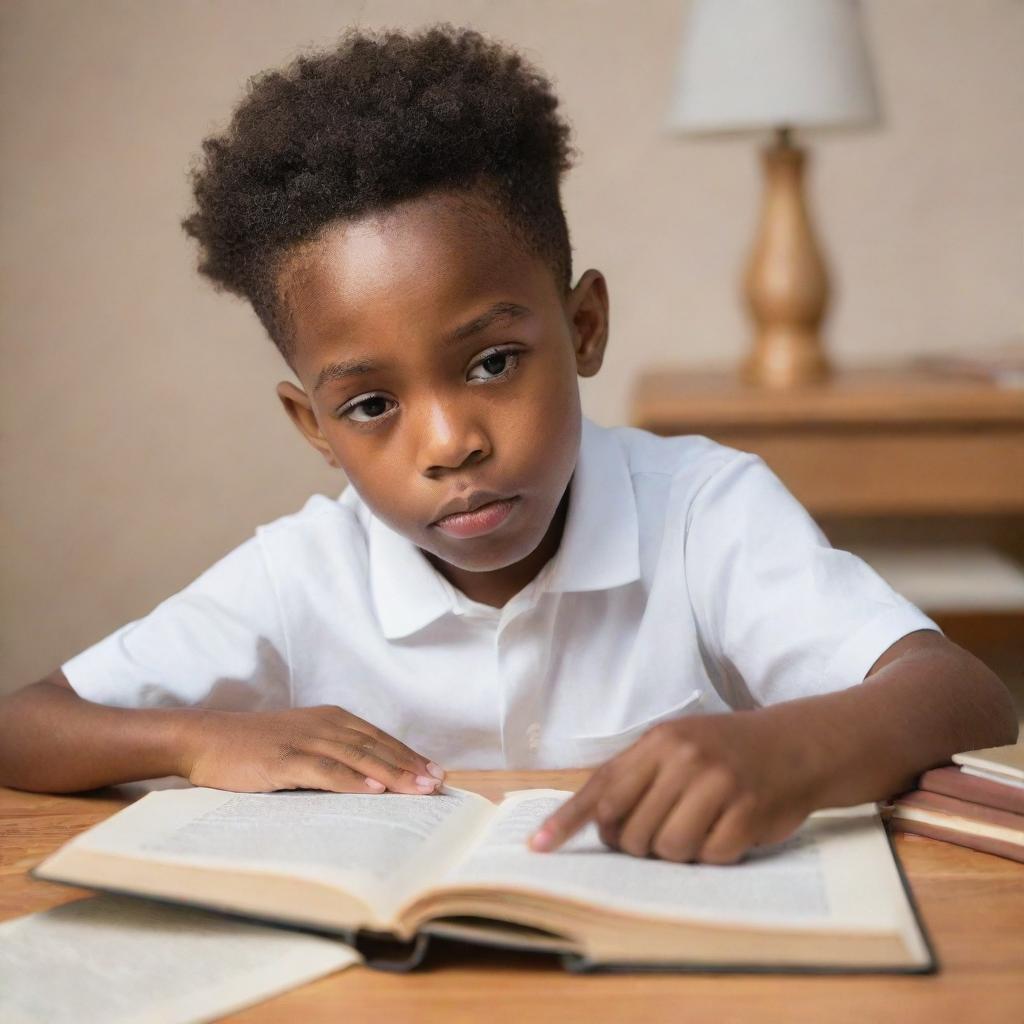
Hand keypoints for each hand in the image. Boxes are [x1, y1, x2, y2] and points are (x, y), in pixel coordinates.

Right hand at [181, 705, 445, 794]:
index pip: (380, 738)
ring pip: (359, 757)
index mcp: (332, 719)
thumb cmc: (254, 748)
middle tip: (439, 784)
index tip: (436, 772)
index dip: (409, 755)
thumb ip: (332, 756)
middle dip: (410, 766)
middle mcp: (324, 725)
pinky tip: (373, 792)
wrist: (206, 739)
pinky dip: (352, 781)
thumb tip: (369, 784)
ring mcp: (305, 740)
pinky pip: (325, 770)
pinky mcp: (284, 759)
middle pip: (377, 747)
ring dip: (392, 774)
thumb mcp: (300, 745)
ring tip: (419, 789)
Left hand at [530, 710, 815, 862]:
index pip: (601, 789)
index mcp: (657, 742)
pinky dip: (715, 854)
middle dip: (638, 844)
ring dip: (678, 852)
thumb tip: (592, 822)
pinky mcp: (747, 813)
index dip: (567, 822)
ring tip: (697, 828)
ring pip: (668, 848)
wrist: (794, 744)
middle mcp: (683, 759)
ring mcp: (717, 785)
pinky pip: (710, 857)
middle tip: (661, 830)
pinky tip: (727, 831)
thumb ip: (635, 776)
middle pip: (630, 832)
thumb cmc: (724, 750)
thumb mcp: (675, 745)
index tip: (539, 848)